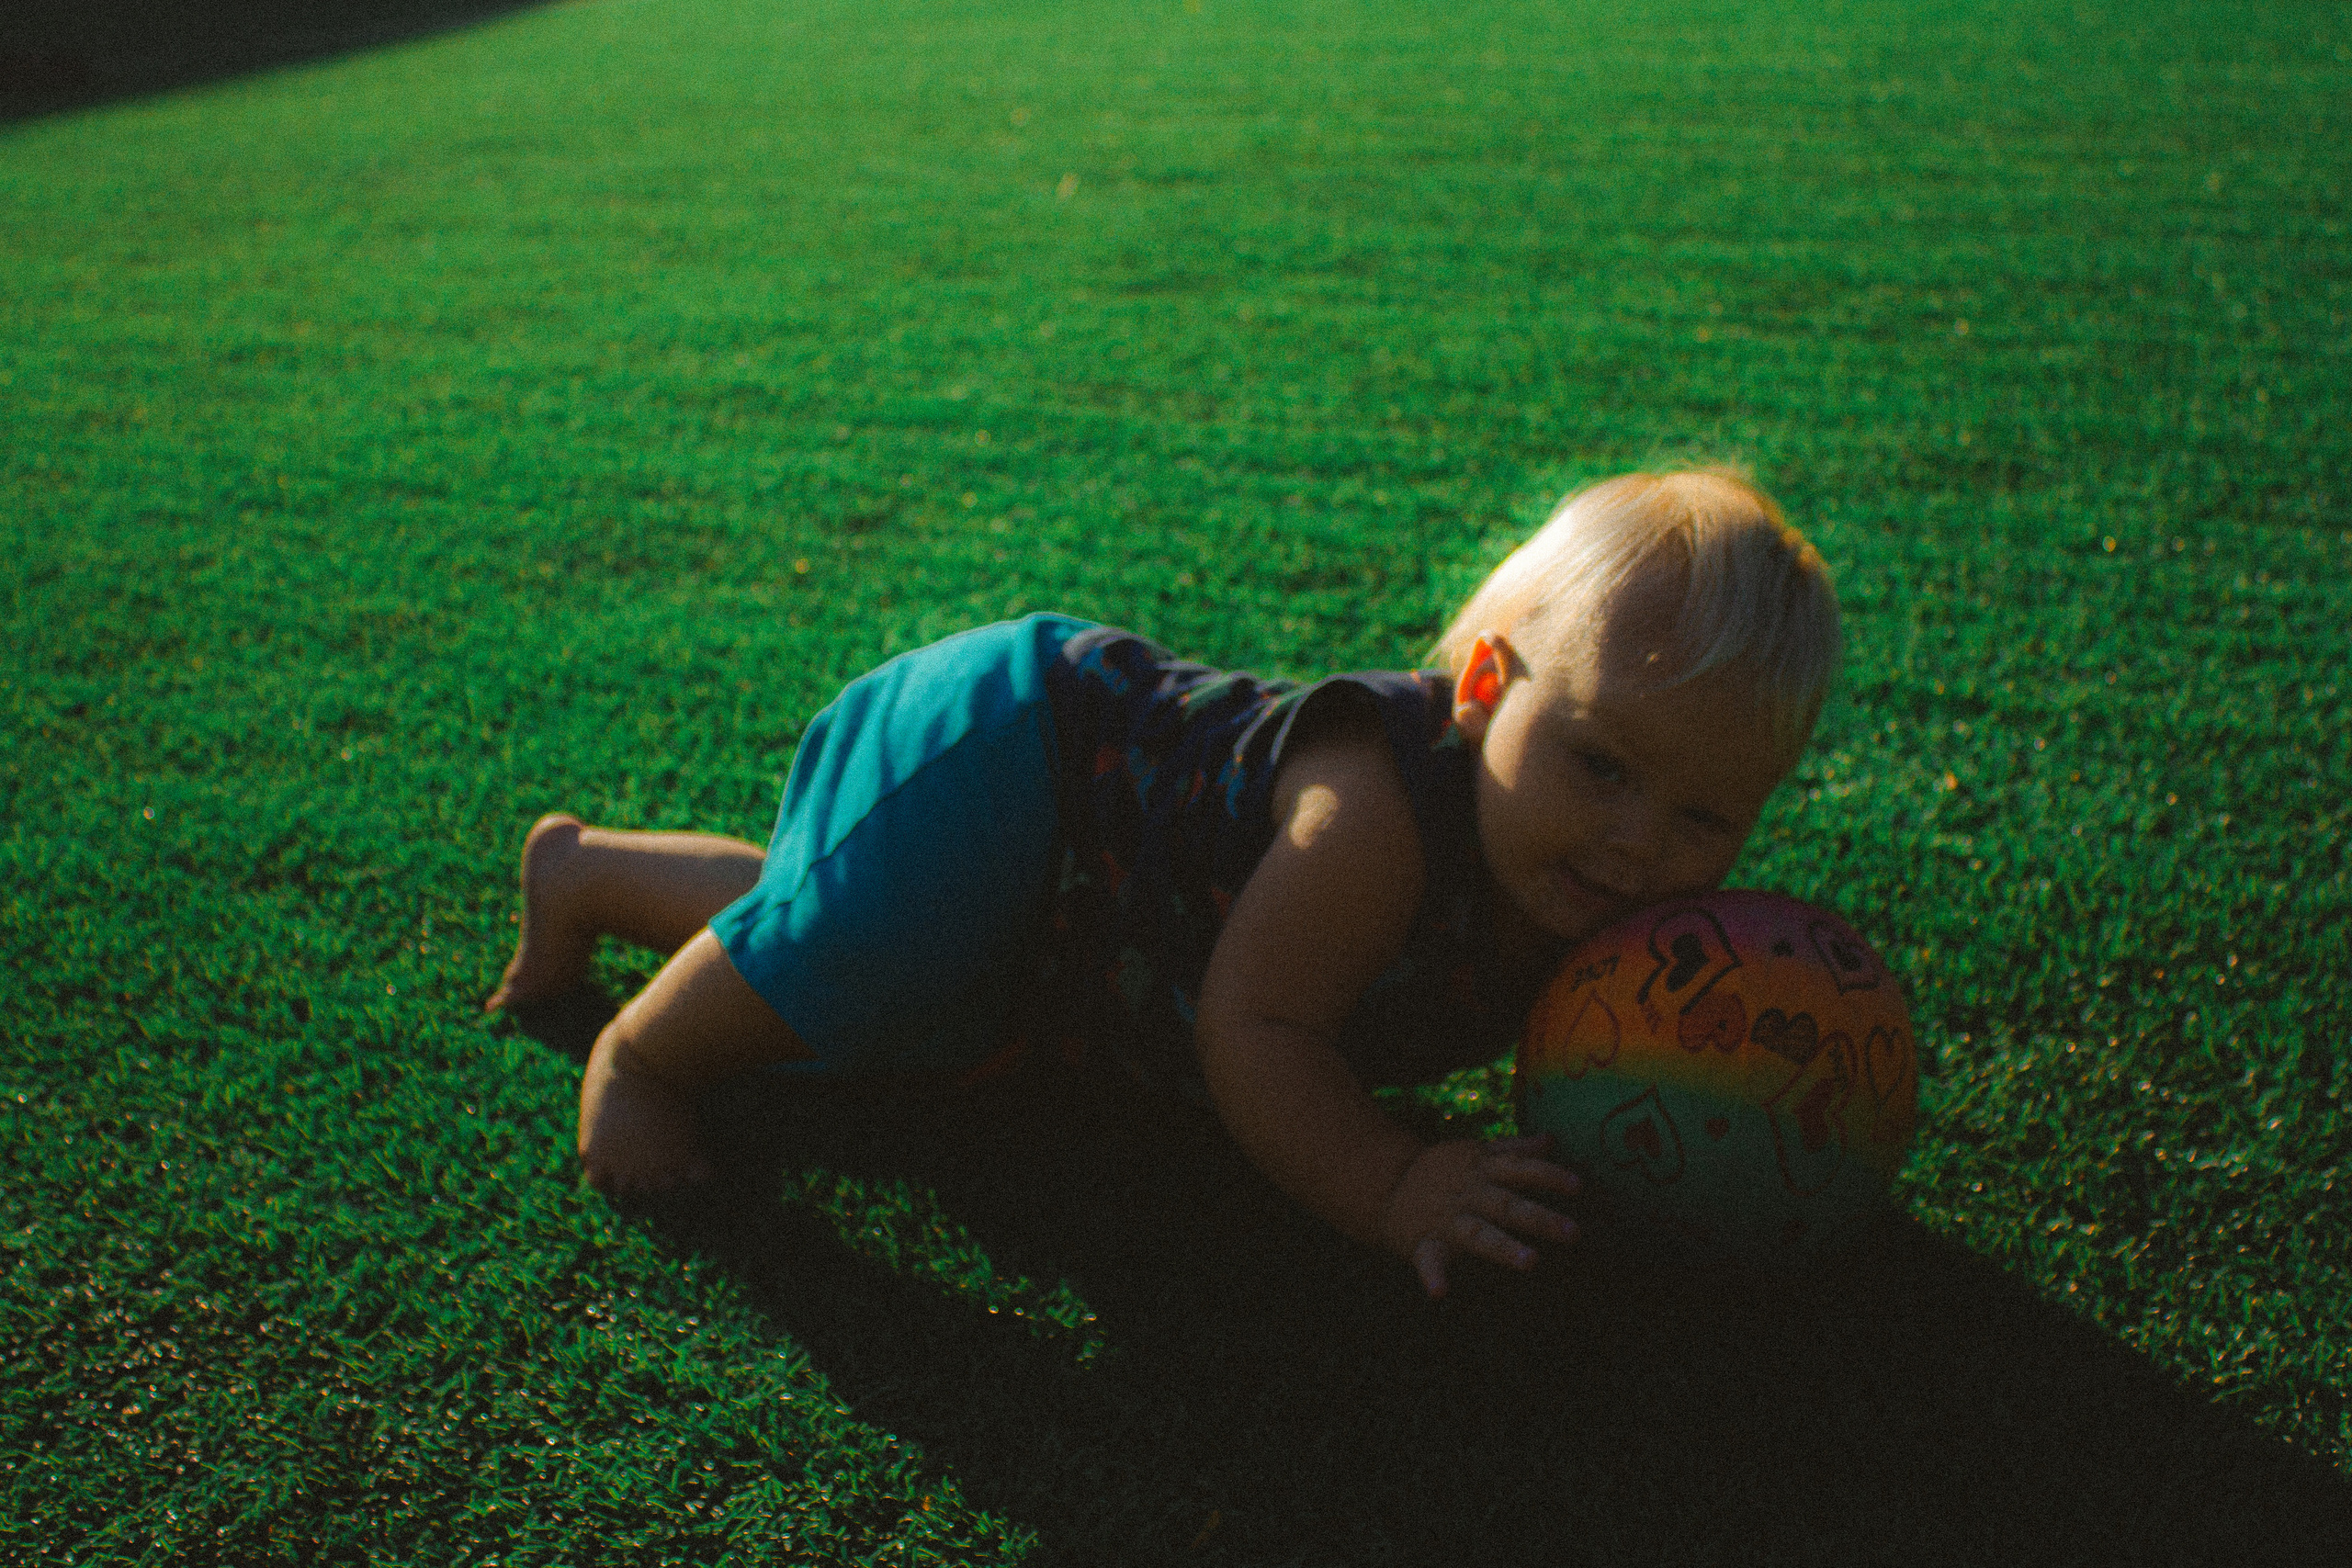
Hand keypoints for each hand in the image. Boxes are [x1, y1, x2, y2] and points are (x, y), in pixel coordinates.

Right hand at [1378, 1134, 1579, 1298]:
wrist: (1386, 1185)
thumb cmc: (1442, 1171)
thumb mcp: (1475, 1153)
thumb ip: (1513, 1149)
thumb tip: (1550, 1140)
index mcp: (1483, 1171)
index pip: (1522, 1170)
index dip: (1549, 1176)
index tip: (1578, 1186)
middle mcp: (1470, 1195)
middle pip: (1509, 1205)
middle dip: (1540, 1219)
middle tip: (1573, 1233)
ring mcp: (1448, 1220)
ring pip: (1479, 1234)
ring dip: (1504, 1247)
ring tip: (1530, 1262)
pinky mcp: (1425, 1243)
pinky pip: (1429, 1260)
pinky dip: (1432, 1276)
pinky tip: (1439, 1293)